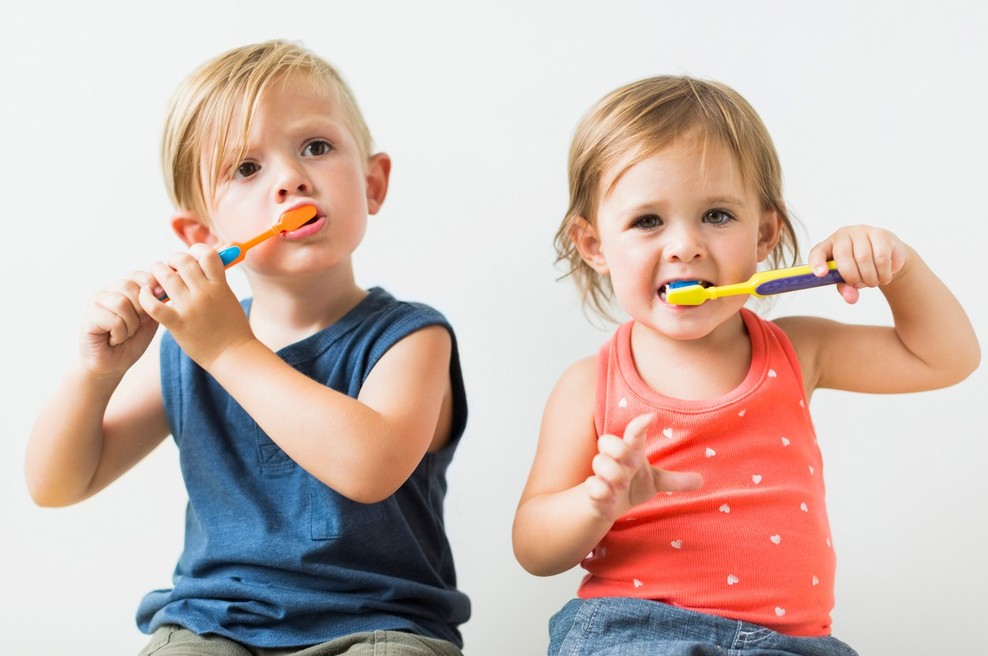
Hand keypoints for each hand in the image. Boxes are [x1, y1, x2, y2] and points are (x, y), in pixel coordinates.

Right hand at [80, 270, 159, 375]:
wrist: (113, 364)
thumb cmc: (132, 341)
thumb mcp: (150, 319)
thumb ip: (155, 302)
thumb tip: (162, 288)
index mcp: (123, 288)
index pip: (138, 275)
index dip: (150, 289)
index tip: (154, 307)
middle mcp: (107, 291)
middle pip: (130, 287)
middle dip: (141, 311)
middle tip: (135, 326)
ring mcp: (96, 303)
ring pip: (121, 303)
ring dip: (130, 325)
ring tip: (124, 333)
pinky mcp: (88, 317)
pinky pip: (113, 320)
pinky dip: (120, 334)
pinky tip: (114, 339)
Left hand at [139, 243, 253, 366]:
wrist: (232, 354)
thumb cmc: (232, 327)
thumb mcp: (229, 297)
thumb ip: (216, 279)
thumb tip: (204, 260)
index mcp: (220, 285)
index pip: (206, 254)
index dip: (196, 250)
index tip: (192, 256)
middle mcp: (204, 293)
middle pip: (182, 261)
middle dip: (172, 259)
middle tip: (170, 266)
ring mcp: (190, 308)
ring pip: (165, 277)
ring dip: (158, 272)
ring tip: (157, 278)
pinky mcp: (177, 323)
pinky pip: (153, 305)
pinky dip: (145, 296)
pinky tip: (146, 294)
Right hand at [585, 412, 701, 522]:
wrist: (606, 505)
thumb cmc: (632, 485)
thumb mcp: (655, 481)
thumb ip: (674, 481)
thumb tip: (701, 481)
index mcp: (631, 452)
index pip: (633, 433)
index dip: (641, 424)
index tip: (653, 417)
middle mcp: (614, 460)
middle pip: (606, 440)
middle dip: (617, 448)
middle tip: (632, 462)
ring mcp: (601, 474)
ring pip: (598, 462)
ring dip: (611, 473)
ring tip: (621, 486)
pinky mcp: (593, 491)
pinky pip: (591, 485)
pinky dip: (599, 490)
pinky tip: (608, 497)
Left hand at [808, 225, 906, 303]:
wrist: (885, 255)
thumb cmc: (859, 266)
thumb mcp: (848, 279)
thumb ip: (846, 289)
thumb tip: (851, 298)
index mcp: (828, 246)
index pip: (817, 252)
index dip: (817, 263)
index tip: (821, 274)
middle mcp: (843, 235)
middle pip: (843, 255)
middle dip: (852, 276)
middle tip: (860, 284)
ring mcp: (862, 231)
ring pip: (864, 257)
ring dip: (870, 277)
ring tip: (873, 281)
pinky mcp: (881, 234)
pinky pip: (881, 257)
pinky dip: (883, 272)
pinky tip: (884, 275)